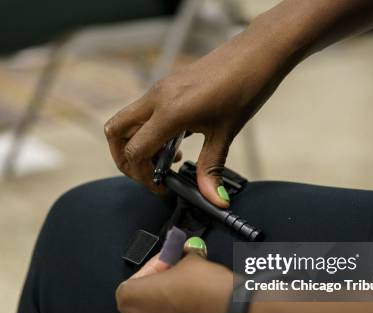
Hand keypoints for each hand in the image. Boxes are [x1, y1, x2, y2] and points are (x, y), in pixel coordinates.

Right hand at [105, 21, 293, 206]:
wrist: (256, 53)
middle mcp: (157, 98)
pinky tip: (175, 141)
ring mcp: (159, 89)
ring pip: (126, 121)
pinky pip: (143, 112)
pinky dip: (147, 131)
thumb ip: (212, 169)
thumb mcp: (225, 133)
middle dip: (124, 160)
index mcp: (169, 112)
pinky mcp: (166, 86)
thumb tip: (214, 200)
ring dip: (135, 144)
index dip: (143, 176)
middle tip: (148, 175)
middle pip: (115, 133)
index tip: (162, 187)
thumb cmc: (244, 86)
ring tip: (164, 159)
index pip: (135, 151)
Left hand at [116, 240, 233, 312]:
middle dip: (161, 286)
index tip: (171, 259)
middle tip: (179, 274)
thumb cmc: (206, 293)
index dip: (159, 264)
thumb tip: (187, 253)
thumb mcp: (191, 260)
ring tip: (190, 291)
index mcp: (129, 298)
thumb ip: (182, 257)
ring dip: (170, 304)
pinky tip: (195, 309)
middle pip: (144, 299)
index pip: (139, 274)